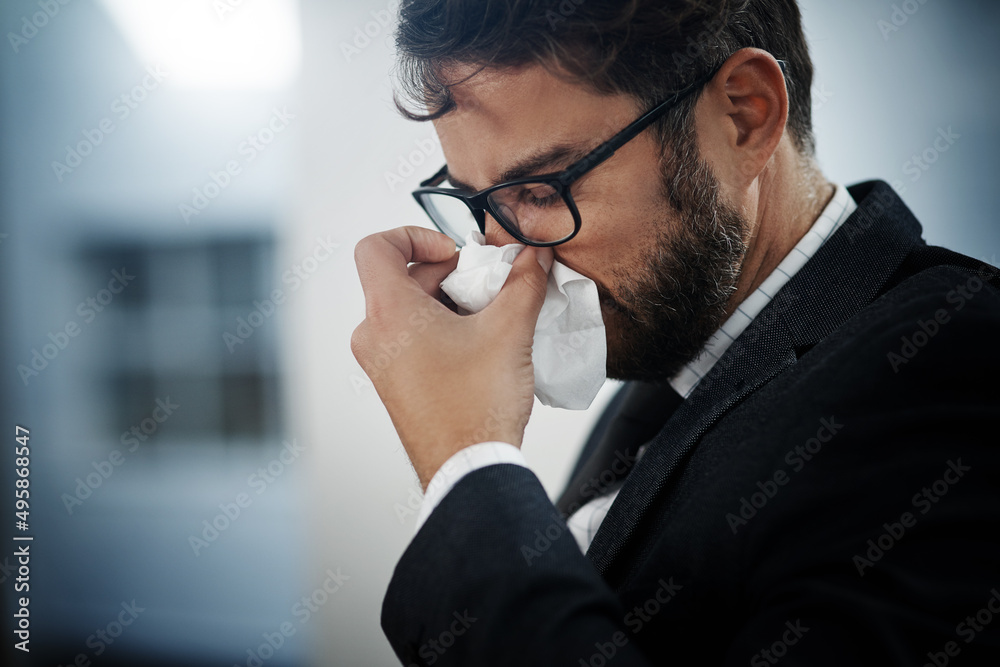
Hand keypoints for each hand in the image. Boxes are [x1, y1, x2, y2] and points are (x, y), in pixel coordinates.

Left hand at [351, 226, 552, 489]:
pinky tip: (478, 345)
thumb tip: (534, 256)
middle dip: (447, 274)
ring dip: (446, 303)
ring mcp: (380, 364)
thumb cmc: (477, 405)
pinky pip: (409, 338)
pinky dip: (439, 329)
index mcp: (389, 313)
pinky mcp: (393, 385)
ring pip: (406, 310)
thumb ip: (524, 282)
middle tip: (486, 286)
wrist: (468, 469)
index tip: (452, 253)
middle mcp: (374, 336)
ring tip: (488, 318)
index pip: (375, 247)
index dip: (414, 236)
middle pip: (399, 278)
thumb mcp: (510, 330)